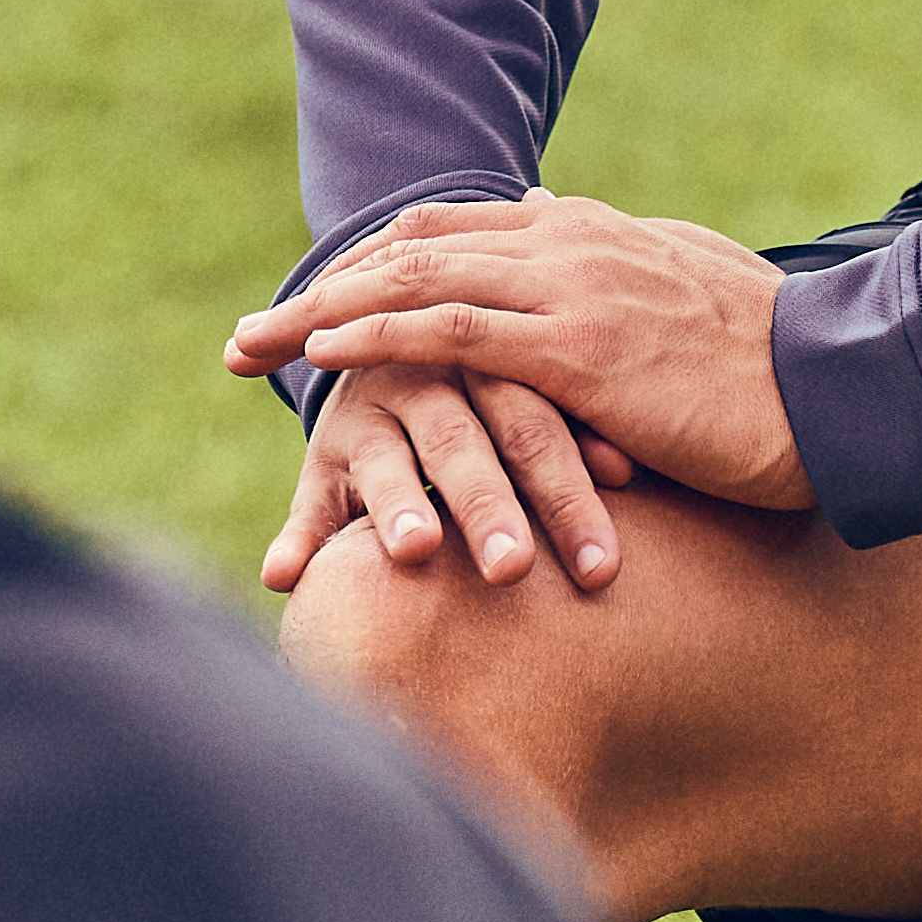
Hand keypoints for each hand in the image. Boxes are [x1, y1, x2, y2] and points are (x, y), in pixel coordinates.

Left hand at [233, 192, 811, 588]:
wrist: (838, 384)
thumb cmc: (771, 357)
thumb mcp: (684, 280)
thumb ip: (613, 254)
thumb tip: (546, 211)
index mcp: (592, 232)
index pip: (454, 234)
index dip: (375, 266)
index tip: (317, 305)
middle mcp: (570, 243)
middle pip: (414, 254)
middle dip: (324, 294)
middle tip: (250, 338)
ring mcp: (572, 290)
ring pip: (416, 287)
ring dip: (322, 318)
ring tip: (253, 350)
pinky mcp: (577, 348)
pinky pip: (454, 336)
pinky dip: (380, 340)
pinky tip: (326, 357)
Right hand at [257, 354, 644, 597]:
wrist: (410, 342)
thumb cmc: (507, 391)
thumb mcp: (541, 393)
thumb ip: (582, 426)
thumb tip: (637, 469)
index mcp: (496, 359)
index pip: (536, 426)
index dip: (570, 491)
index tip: (601, 565)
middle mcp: (429, 378)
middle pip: (462, 443)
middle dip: (489, 508)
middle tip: (513, 571)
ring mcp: (369, 414)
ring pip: (384, 463)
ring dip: (395, 508)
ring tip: (416, 552)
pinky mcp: (324, 453)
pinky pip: (308, 497)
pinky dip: (296, 538)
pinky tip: (285, 579)